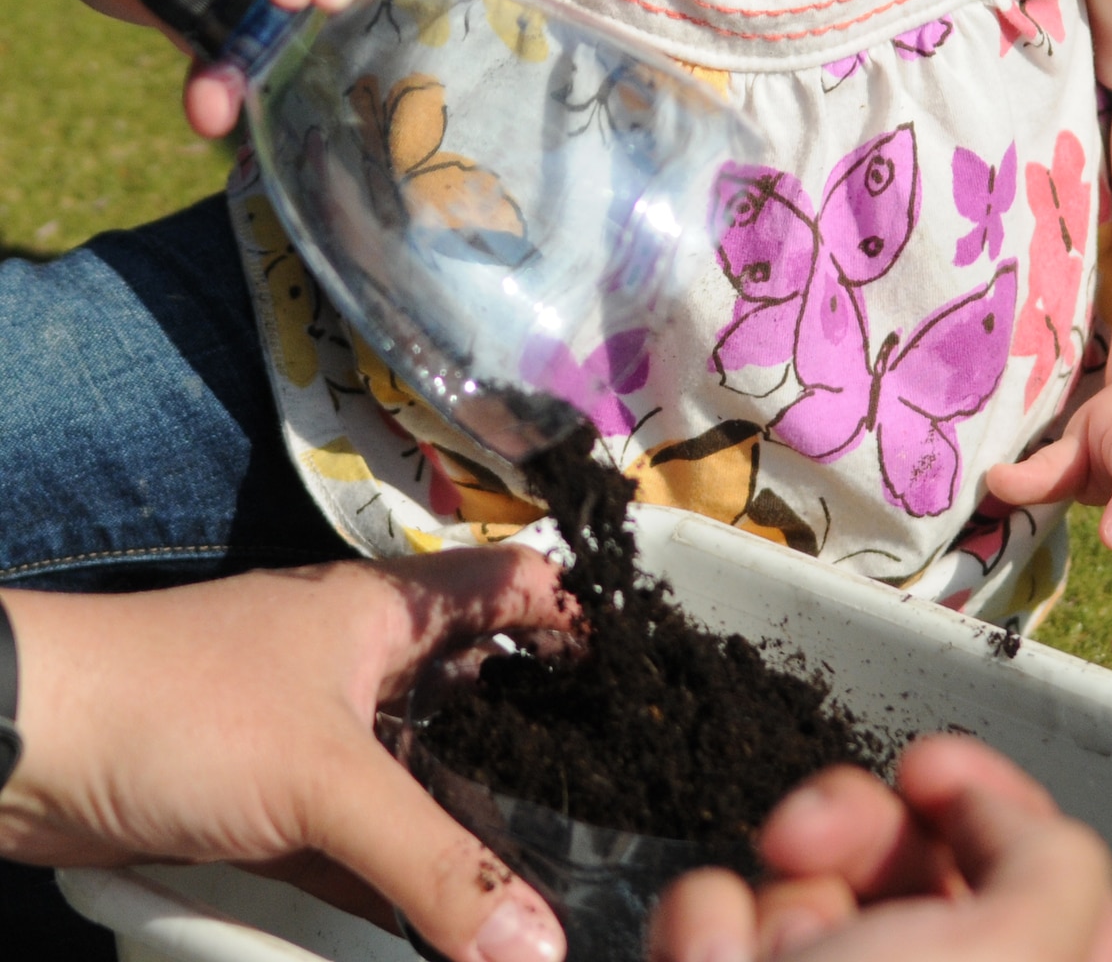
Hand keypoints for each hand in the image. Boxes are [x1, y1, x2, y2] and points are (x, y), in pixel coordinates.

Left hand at [0, 552, 566, 961]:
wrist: (29, 746)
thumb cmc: (187, 713)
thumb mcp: (324, 784)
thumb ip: (435, 867)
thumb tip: (545, 950)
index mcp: (387, 610)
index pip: (510, 585)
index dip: (579, 615)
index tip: (650, 684)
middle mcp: (362, 661)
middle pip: (475, 688)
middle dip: (540, 742)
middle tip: (622, 808)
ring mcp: (314, 732)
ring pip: (421, 771)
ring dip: (471, 821)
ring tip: (559, 878)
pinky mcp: (270, 799)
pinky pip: (363, 836)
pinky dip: (403, 875)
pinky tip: (450, 923)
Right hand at [651, 734, 1111, 961]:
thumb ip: (1057, 867)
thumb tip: (999, 816)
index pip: (1049, 878)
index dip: (987, 802)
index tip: (928, 770)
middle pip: (918, 863)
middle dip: (854, 832)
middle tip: (811, 839)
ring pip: (810, 884)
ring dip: (775, 903)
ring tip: (764, 961)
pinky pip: (721, 918)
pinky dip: (704, 932)